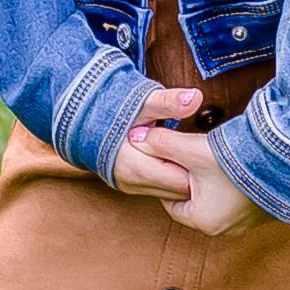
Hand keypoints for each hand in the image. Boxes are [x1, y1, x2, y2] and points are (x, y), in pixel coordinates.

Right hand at [110, 81, 205, 199]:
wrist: (85, 120)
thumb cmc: (116, 109)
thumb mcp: (143, 102)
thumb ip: (169, 102)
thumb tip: (195, 97)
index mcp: (134, 166)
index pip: (181, 181)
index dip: (197, 166)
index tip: (204, 149)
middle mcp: (131, 182)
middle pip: (178, 189)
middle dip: (193, 172)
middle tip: (201, 149)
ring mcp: (129, 186)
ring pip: (170, 192)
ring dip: (182, 175)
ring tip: (189, 152)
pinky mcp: (131, 186)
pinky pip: (160, 189)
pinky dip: (171, 176)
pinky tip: (175, 157)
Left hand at [143, 125, 259, 236]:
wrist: (289, 158)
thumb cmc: (237, 160)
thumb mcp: (192, 149)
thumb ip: (162, 143)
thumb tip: (135, 137)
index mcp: (204, 222)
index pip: (173, 203)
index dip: (170, 179)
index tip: (173, 161)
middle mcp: (227, 229)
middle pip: (197, 202)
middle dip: (193, 180)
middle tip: (195, 157)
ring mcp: (249, 222)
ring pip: (220, 200)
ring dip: (216, 182)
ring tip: (220, 158)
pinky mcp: (267, 210)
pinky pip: (243, 198)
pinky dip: (238, 184)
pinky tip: (242, 165)